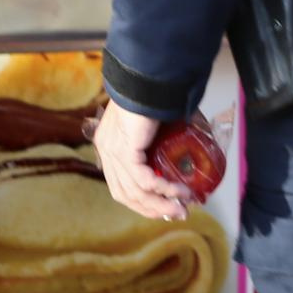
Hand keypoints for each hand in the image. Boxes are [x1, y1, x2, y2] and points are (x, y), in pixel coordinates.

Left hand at [94, 101, 193, 221]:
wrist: (148, 79)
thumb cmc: (153, 98)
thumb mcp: (152, 130)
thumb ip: (160, 148)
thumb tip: (186, 166)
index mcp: (108, 146)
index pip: (120, 186)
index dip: (143, 203)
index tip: (165, 209)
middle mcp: (106, 151)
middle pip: (125, 195)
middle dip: (153, 210)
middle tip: (178, 213)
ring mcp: (112, 151)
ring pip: (135, 192)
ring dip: (162, 205)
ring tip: (183, 207)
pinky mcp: (124, 150)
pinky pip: (144, 181)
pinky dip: (164, 190)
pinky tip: (179, 191)